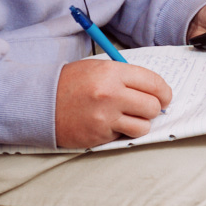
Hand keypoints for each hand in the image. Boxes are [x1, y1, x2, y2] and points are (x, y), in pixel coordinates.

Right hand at [55, 58, 172, 148]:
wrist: (40, 102)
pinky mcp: (99, 135)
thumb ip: (126, 77)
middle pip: (153, 107)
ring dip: (139, 123)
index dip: (164, 92)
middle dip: (153, 108)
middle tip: (145, 107)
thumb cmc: (71, 83)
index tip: (164, 96)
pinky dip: (120, 131)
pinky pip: (124, 136)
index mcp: (112, 73)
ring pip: (143, 126)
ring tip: (126, 117)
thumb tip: (155, 91)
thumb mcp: (98, 68)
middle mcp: (111, 94)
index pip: (154, 83)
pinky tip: (108, 123)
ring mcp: (105, 117)